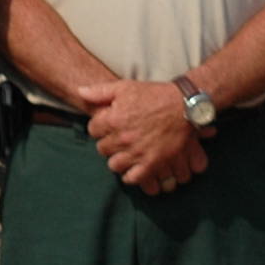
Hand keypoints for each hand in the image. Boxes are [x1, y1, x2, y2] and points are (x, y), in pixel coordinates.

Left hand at [72, 79, 208, 193]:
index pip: (93, 130)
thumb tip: (80, 91)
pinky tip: (132, 167)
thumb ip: (100, 91)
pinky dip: (130, 175)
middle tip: (117, 140)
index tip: (107, 126)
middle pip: (102, 149)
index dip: (99, 127)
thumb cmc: (154, 95)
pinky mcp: (152, 164)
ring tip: (124, 154)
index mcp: (114, 119)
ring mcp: (137, 152)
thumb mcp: (125, 87)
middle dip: (107, 144)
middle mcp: (123, 138)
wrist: (184, 106)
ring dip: (117, 160)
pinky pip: (133, 178)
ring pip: (114, 165)